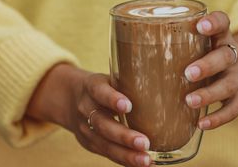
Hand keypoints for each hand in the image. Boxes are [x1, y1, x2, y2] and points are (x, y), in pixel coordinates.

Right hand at [27, 64, 151, 166]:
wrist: (71, 98)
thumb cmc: (103, 86)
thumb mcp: (109, 78)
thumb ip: (128, 81)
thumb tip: (166, 84)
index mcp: (93, 87)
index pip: (100, 92)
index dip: (112, 99)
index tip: (127, 106)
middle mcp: (86, 108)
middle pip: (103, 124)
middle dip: (123, 136)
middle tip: (144, 143)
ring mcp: (86, 128)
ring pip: (104, 144)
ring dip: (125, 154)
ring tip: (145, 160)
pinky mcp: (89, 143)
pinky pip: (107, 153)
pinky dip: (124, 160)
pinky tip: (142, 163)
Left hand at [184, 11, 237, 128]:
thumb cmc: (208, 56)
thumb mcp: (201, 46)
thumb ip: (177, 46)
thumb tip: (129, 53)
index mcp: (221, 37)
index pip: (223, 22)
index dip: (214, 22)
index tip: (200, 25)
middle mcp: (235, 53)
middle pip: (225, 56)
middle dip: (207, 65)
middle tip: (188, 73)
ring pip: (230, 84)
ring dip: (210, 94)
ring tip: (190, 101)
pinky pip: (234, 109)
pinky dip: (219, 118)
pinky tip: (201, 123)